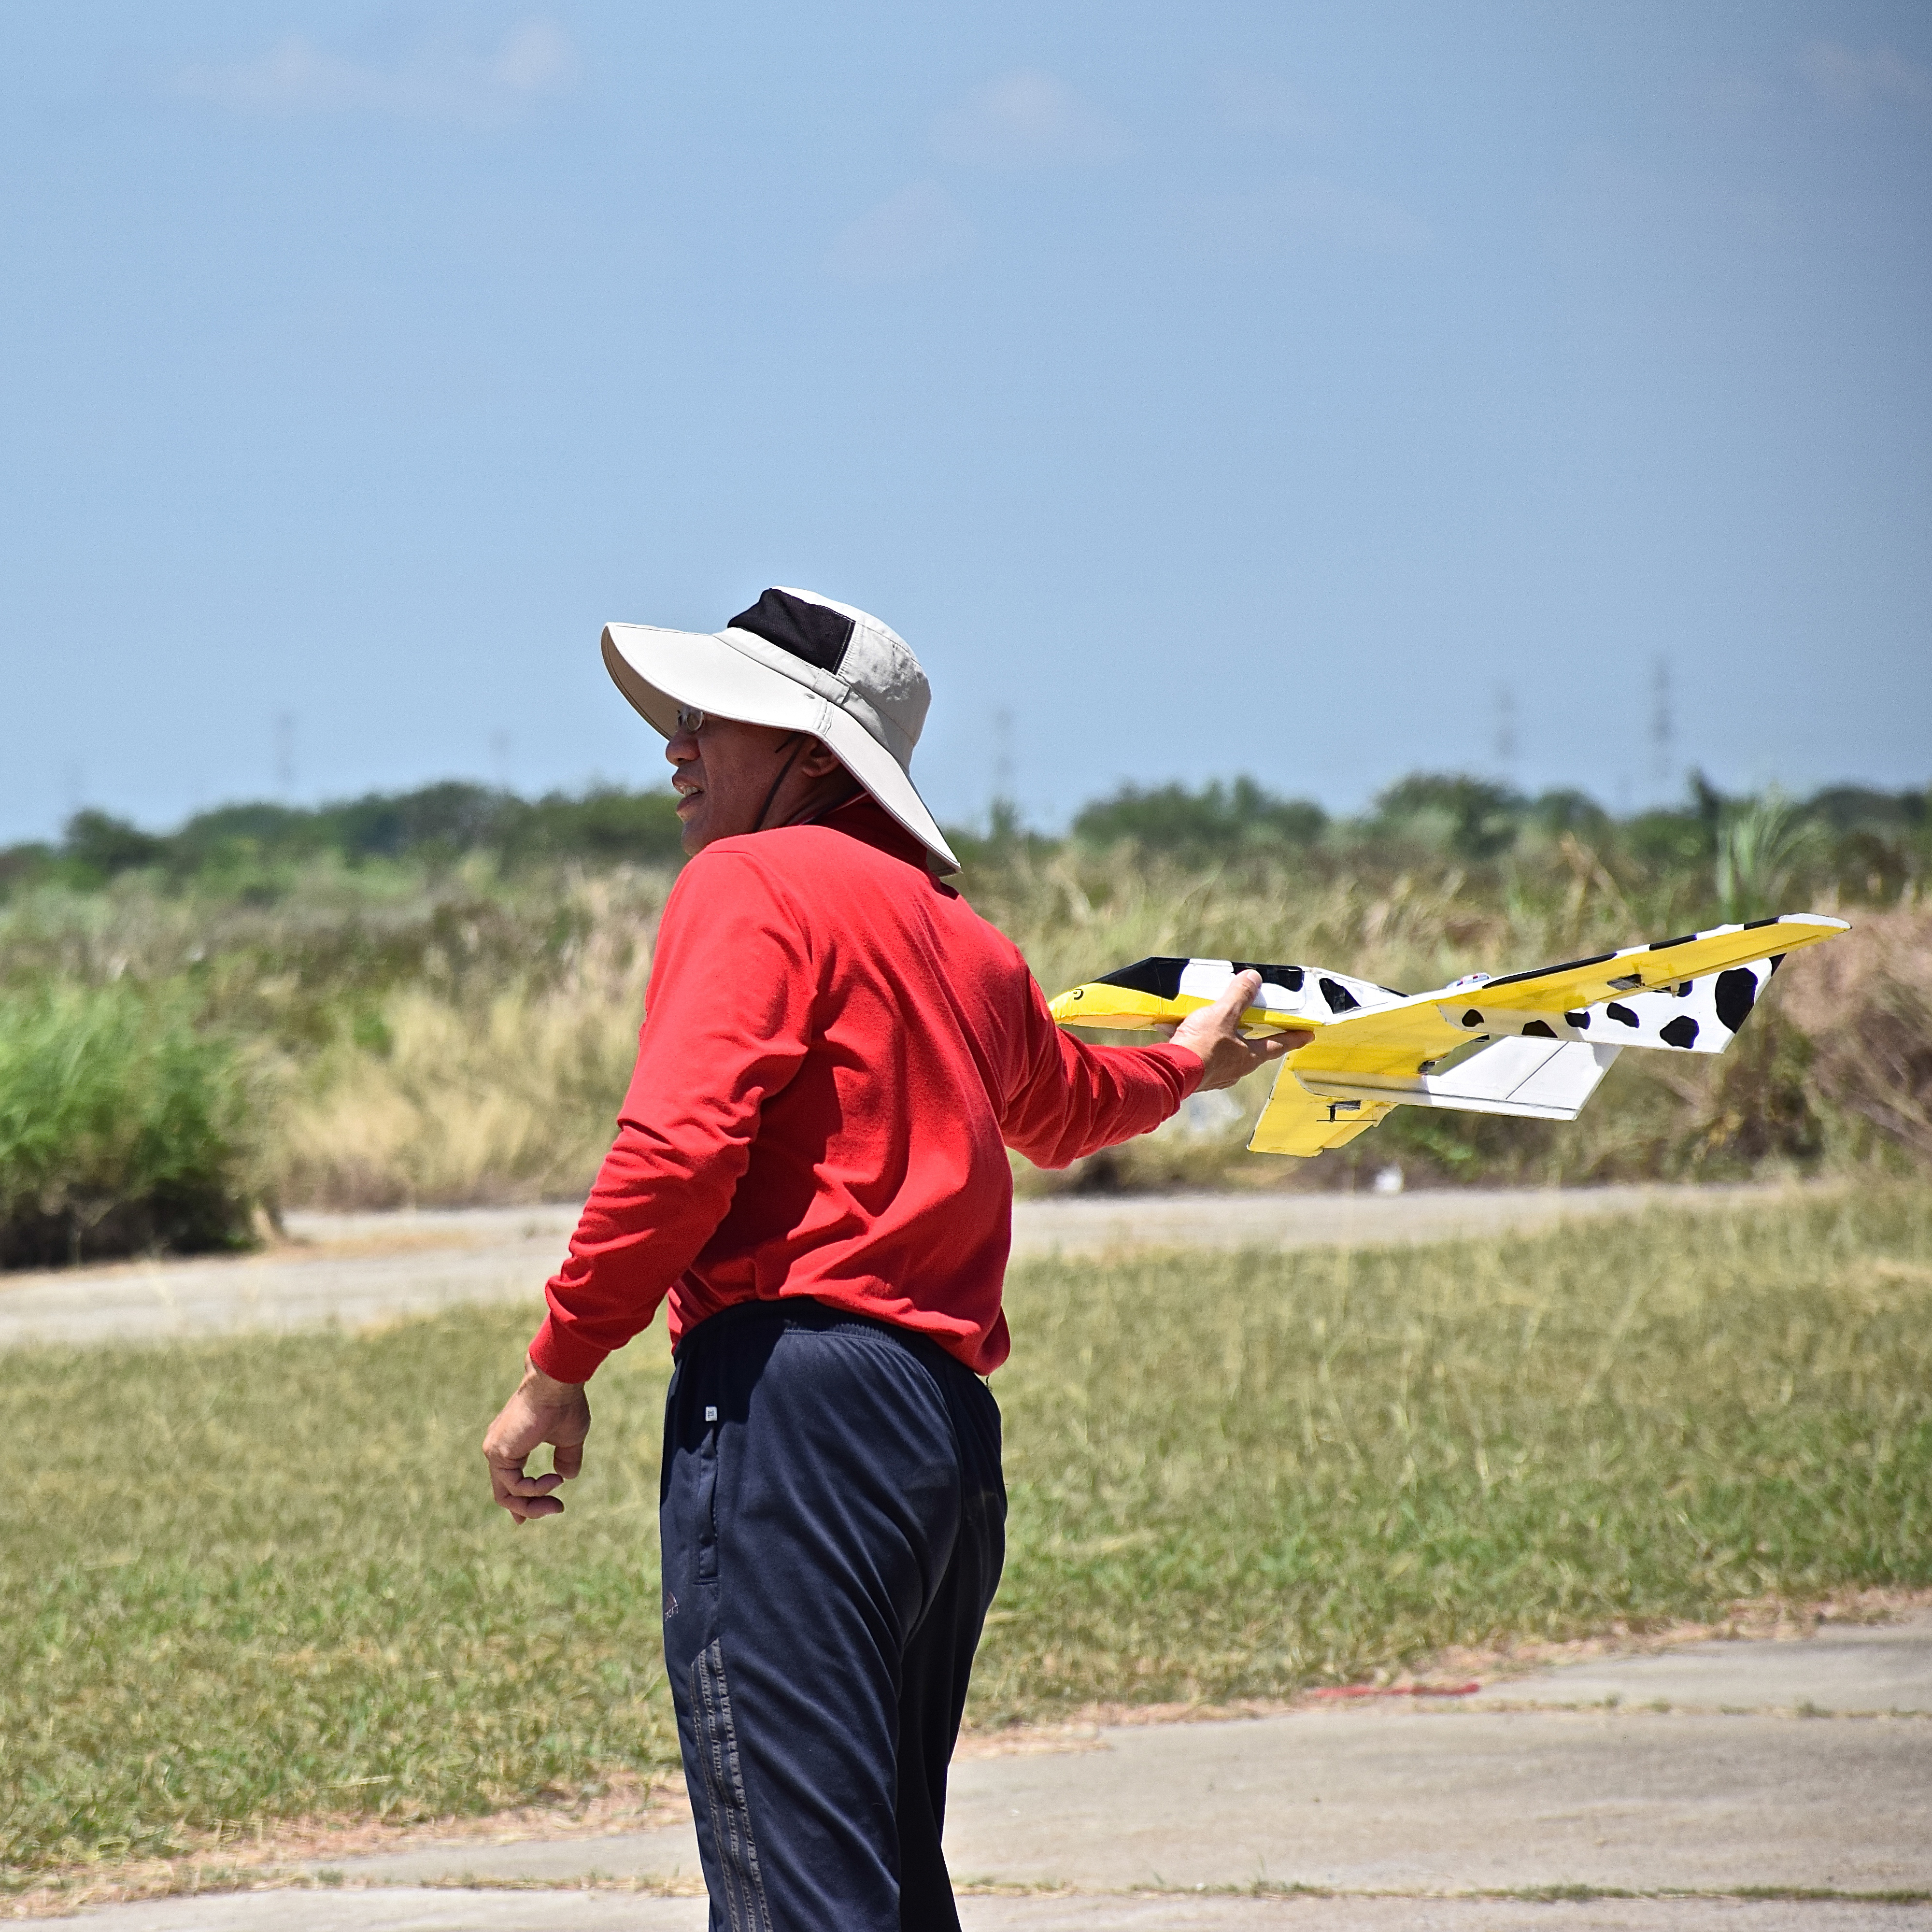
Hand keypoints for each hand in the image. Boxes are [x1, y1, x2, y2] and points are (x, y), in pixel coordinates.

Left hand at [482, 1358, 590, 1523]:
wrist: (556, 1383)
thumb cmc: (564, 1404)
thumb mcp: (569, 1438)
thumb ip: (566, 1458)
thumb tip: (567, 1477)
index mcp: (511, 1443)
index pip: (509, 1481)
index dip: (522, 1501)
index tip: (543, 1509)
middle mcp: (498, 1448)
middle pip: (505, 1493)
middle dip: (530, 1509)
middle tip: (557, 1509)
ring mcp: (495, 1451)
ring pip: (506, 1495)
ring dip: (534, 1504)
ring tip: (557, 1502)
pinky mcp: (498, 1453)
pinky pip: (513, 1486)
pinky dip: (534, 1490)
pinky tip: (553, 1481)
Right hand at [1166, 970, 1311, 1091]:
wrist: (1170, 1071)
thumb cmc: (1202, 1047)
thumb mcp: (1223, 1014)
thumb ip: (1239, 996)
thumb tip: (1253, 979)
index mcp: (1248, 1057)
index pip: (1278, 1045)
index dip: (1294, 1037)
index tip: (1308, 1035)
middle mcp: (1235, 1069)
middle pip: (1248, 1048)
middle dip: (1248, 1033)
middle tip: (1251, 1022)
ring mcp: (1215, 1074)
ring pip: (1222, 1050)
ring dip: (1216, 1036)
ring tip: (1205, 1020)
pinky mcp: (1195, 1075)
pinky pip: (1198, 1054)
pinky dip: (1192, 1041)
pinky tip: (1177, 1030)